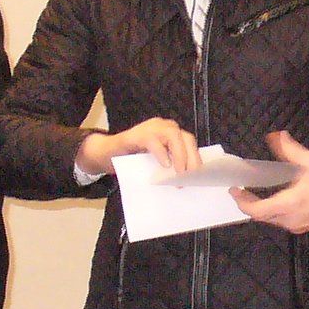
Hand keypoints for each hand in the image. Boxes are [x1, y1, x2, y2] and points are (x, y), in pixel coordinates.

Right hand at [78, 116, 200, 177]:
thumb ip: (170, 166)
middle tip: (191, 176)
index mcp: (171, 134)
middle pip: (185, 137)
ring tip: (180, 172)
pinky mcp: (137, 134)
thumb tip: (187, 181)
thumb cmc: (133, 159)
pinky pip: (152, 140)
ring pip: (173, 135)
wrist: (107, 153)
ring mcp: (151, 128)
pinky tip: (165, 165)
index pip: (190, 142)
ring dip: (179, 154)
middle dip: (191, 157)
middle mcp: (164, 127)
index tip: (201, 175)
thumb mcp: (156, 163)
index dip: (197, 157)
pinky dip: (161, 152)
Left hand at [233, 131, 308, 233]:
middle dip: (249, 204)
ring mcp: (296, 226)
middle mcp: (289, 219)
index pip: (256, 210)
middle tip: (243, 189)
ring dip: (262, 208)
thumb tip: (276, 136)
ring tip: (257, 192)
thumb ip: (291, 150)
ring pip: (271, 220)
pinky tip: (277, 198)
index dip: (241, 202)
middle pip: (261, 216)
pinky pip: (282, 221)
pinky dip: (274, 211)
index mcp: (289, 204)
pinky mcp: (303, 227)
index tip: (235, 189)